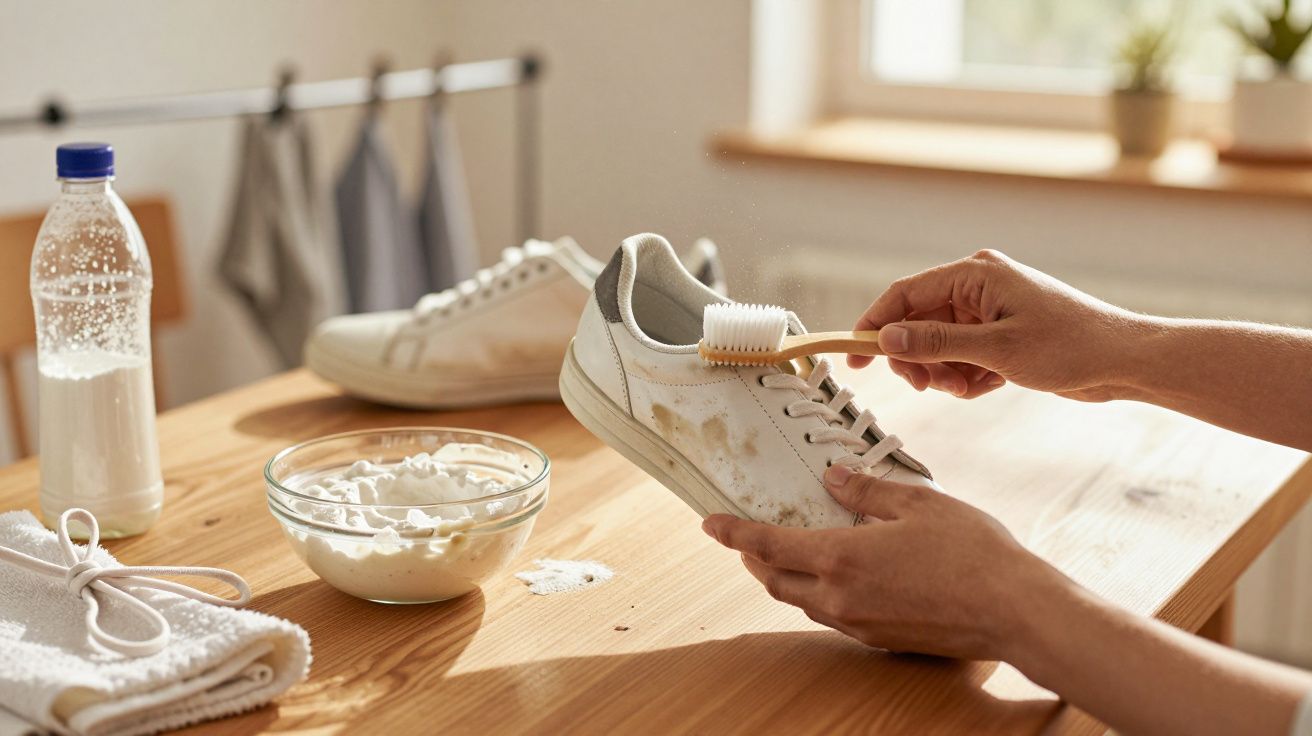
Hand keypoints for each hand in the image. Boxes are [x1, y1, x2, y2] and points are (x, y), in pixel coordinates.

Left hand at [702, 464, 1072, 661]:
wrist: (1015, 612)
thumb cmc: (973, 552)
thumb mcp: (918, 503)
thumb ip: (868, 490)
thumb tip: (834, 477)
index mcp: (841, 559)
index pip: (768, 545)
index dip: (734, 533)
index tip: (710, 522)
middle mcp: (840, 597)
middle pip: (775, 580)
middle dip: (753, 558)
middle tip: (746, 537)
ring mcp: (859, 624)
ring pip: (802, 602)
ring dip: (785, 577)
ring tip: (787, 552)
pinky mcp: (880, 640)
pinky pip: (833, 615)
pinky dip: (818, 593)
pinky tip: (838, 575)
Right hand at [852, 249, 1144, 400]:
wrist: (1123, 361)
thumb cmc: (1070, 346)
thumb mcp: (995, 350)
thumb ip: (936, 344)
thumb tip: (887, 340)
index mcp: (975, 274)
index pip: (904, 294)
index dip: (874, 325)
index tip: (855, 357)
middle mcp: (978, 286)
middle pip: (918, 322)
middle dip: (917, 358)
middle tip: (928, 386)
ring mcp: (989, 310)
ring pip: (938, 343)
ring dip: (943, 372)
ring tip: (966, 388)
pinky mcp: (1001, 333)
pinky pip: (961, 355)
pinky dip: (966, 375)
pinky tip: (987, 386)